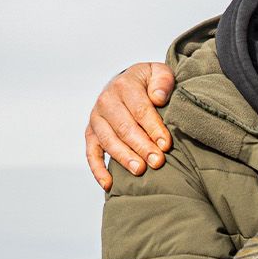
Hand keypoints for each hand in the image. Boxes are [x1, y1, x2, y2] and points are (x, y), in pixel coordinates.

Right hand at [85, 61, 175, 189]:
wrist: (127, 83)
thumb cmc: (149, 83)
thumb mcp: (159, 74)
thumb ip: (162, 81)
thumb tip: (158, 98)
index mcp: (124, 85)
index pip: (140, 109)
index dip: (153, 128)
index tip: (166, 144)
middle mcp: (106, 101)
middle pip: (124, 127)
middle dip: (142, 146)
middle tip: (157, 162)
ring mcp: (96, 119)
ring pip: (108, 141)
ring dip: (124, 158)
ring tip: (140, 171)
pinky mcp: (91, 133)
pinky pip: (91, 153)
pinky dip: (97, 170)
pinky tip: (109, 184)